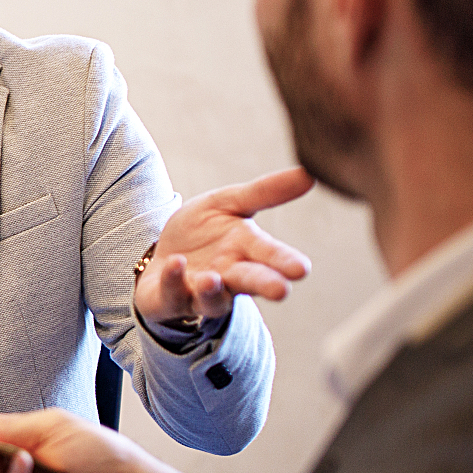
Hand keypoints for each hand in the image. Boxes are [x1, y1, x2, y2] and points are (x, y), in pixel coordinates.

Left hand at [136, 167, 313, 326]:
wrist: (162, 251)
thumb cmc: (203, 230)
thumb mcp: (229, 203)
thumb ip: (264, 192)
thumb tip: (310, 173)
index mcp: (248, 250)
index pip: (271, 256)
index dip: (285, 262)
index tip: (301, 268)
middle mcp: (230, 276)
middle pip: (250, 282)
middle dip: (265, 285)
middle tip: (280, 290)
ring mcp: (201, 292)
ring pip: (212, 298)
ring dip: (212, 291)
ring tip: (211, 278)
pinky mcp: (172, 299)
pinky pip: (173, 294)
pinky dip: (173, 281)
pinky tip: (175, 263)